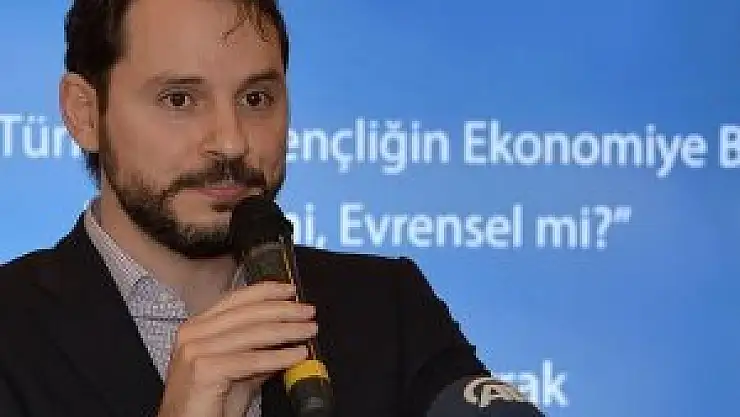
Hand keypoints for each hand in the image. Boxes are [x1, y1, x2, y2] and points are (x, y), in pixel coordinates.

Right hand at [156, 281, 317, 416]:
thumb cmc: (207, 405)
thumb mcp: (237, 372)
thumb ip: (257, 351)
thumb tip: (286, 337)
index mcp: (197, 328)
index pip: (236, 300)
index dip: (266, 292)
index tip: (290, 290)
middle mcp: (193, 334)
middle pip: (248, 313)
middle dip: (284, 310)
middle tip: (308, 312)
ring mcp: (195, 350)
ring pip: (252, 333)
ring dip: (287, 330)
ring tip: (309, 330)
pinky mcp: (203, 370)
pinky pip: (251, 359)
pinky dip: (279, 357)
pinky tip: (297, 355)